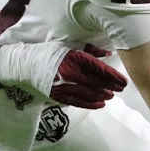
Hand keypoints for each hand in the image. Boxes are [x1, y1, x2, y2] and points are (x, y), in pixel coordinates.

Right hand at [0, 42, 126, 108]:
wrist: (25, 64)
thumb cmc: (50, 52)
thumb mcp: (69, 46)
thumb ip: (90, 50)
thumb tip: (108, 53)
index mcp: (74, 58)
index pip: (98, 69)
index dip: (113, 77)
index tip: (123, 81)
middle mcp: (70, 72)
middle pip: (96, 82)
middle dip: (111, 87)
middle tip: (121, 89)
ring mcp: (63, 85)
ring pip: (88, 93)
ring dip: (101, 96)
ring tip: (111, 96)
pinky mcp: (58, 95)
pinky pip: (77, 102)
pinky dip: (90, 104)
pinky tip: (100, 104)